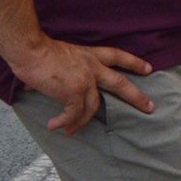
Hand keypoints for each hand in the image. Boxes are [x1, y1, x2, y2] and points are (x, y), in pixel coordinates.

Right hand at [12, 38, 155, 134]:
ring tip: (72, 130)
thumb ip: (63, 68)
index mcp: (90, 55)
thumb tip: (42, 83)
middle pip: (120, 83)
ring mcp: (85, 81)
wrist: (31, 50)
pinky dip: (65, 122)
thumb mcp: (62, 54)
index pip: (118, 56)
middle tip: (150, 107)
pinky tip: (55, 126)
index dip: (133, 63)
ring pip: (94, 106)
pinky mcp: (74, 93)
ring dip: (83, 121)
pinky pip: (73, 114)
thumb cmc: (38, 51)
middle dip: (136, 97)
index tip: (148, 69)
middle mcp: (92, 67)